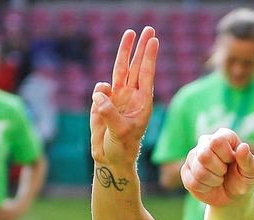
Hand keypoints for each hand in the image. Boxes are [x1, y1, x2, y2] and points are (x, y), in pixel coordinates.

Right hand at [90, 27, 157, 166]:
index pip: (146, 74)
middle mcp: (132, 95)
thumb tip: (99, 94)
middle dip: (141, 47)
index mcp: (143, 102)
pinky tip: (101, 103)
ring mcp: (118, 97)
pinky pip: (100, 89)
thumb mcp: (120, 132)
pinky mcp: (103, 101)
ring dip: (125, 51)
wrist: (111, 157)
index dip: (149, 57)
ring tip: (129, 33)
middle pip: (136, 65)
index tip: (153, 40)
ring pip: (120, 69)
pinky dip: (100, 92)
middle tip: (148, 28)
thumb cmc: (123, 147)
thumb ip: (109, 113)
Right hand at [181, 129, 253, 208]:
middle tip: (224, 172)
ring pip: (199, 171)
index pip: (217, 141)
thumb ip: (248, 160)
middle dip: (219, 170)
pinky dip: (205, 188)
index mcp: (223, 136)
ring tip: (219, 179)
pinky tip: (210, 185)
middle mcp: (205, 142)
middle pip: (204, 155)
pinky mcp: (186, 171)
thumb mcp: (250, 172)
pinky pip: (192, 182)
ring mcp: (193, 156)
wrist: (232, 196)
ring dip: (213, 181)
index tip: (231, 161)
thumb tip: (243, 147)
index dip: (226, 156)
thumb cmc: (242, 180)